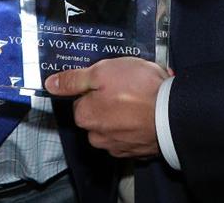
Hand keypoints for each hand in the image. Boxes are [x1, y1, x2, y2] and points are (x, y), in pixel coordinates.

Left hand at [46, 57, 168, 157]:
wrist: (173, 113)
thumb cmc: (138, 89)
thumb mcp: (101, 72)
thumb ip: (74, 79)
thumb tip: (50, 84)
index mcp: (85, 117)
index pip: (81, 99)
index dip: (95, 85)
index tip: (110, 78)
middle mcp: (98, 137)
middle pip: (97, 112)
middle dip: (110, 99)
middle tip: (128, 84)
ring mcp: (119, 147)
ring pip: (115, 123)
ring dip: (125, 111)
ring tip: (142, 95)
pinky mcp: (138, 151)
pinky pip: (131, 133)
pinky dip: (137, 123)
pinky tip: (149, 109)